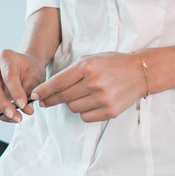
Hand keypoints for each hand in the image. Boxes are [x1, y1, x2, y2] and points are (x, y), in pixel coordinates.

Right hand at [0, 49, 46, 122]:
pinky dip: (0, 114)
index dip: (15, 91)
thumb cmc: (30, 69)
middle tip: (15, 115)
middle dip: (3, 103)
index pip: (8, 75)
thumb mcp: (36, 76)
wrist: (25, 67)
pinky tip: (12, 117)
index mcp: (5, 57)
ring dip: (2, 112)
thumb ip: (31, 91)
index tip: (23, 104)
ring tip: (18, 118)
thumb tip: (27, 110)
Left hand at [29, 51, 146, 121]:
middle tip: (44, 102)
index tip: (34, 96)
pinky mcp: (109, 112)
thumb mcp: (92, 58)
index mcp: (87, 66)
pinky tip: (90, 102)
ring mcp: (102, 99)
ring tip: (79, 95)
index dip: (43, 91)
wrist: (139, 73)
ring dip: (71, 103)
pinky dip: (83, 111)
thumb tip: (51, 88)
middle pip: (63, 97)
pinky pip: (85, 116)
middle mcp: (93, 83)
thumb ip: (72, 71)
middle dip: (50, 100)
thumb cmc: (113, 63)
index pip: (58, 82)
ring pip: (73, 108)